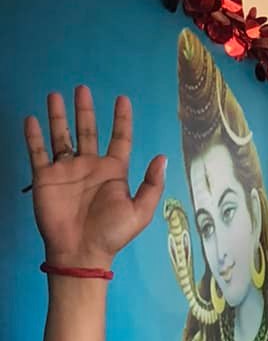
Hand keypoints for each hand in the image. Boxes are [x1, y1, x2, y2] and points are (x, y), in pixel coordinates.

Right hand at [25, 89, 165, 266]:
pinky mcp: (45, 177)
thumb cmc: (111, 234)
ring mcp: (66, 170)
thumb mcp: (140, 211)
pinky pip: (38, 152)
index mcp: (113, 172)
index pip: (119, 138)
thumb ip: (152, 184)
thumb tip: (162, 157)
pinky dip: (34, 135)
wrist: (80, 252)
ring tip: (55, 95)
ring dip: (58, 116)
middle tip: (82, 88)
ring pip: (61, 136)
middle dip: (85, 110)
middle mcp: (89, 166)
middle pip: (87, 130)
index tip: (122, 99)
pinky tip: (32, 119)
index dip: (122, 119)